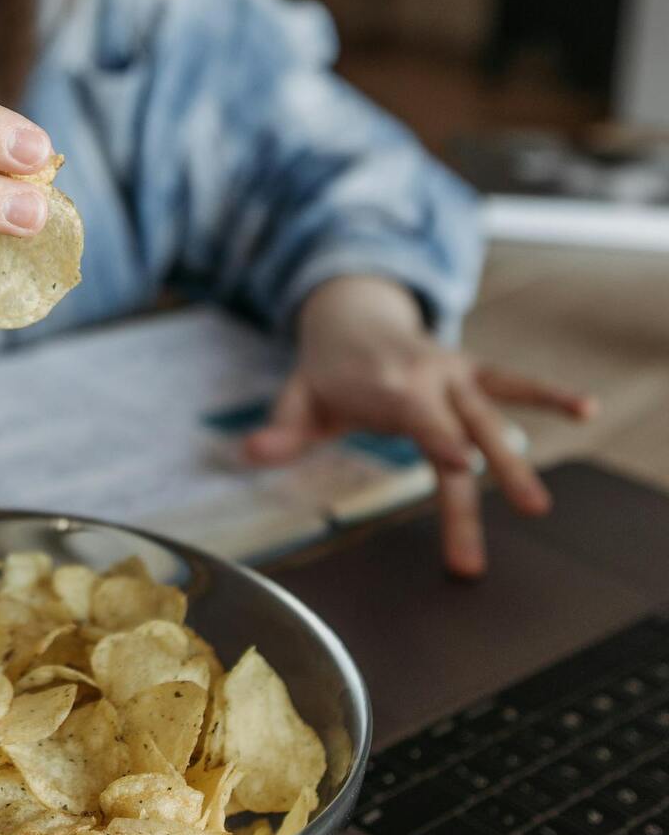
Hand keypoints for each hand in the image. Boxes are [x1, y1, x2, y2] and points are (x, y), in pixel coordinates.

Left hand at [242, 275, 595, 576]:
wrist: (351, 315)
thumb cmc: (327, 371)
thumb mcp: (298, 398)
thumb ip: (281, 429)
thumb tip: (248, 454)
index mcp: (385, 384)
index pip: (416, 415)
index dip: (439, 437)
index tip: (462, 465)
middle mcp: (426, 377)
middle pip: (459, 432)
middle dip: (484, 475)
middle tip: (511, 519)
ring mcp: (452, 374)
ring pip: (490, 417)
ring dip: (517, 459)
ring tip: (539, 506)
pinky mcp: (471, 372)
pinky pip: (514, 381)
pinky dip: (549, 392)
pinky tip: (586, 407)